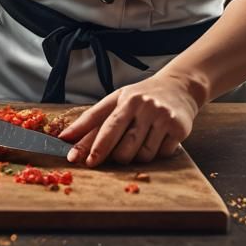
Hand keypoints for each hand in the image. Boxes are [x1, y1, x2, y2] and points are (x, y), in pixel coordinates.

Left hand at [57, 70, 206, 166]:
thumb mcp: (117, 100)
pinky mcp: (178, 128)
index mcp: (125, 98)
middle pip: (123, 147)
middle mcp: (143, 106)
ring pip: (142, 155)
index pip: (104, 124)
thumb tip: (65, 138)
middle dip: (114, 157)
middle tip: (114, 156)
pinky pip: (161, 155)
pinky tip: (158, 138)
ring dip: (137, 156)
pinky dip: (157, 152)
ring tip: (141, 140)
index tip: (75, 159)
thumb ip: (93, 120)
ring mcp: (162, 117)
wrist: (179, 87)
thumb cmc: (141, 97)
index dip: (89, 144)